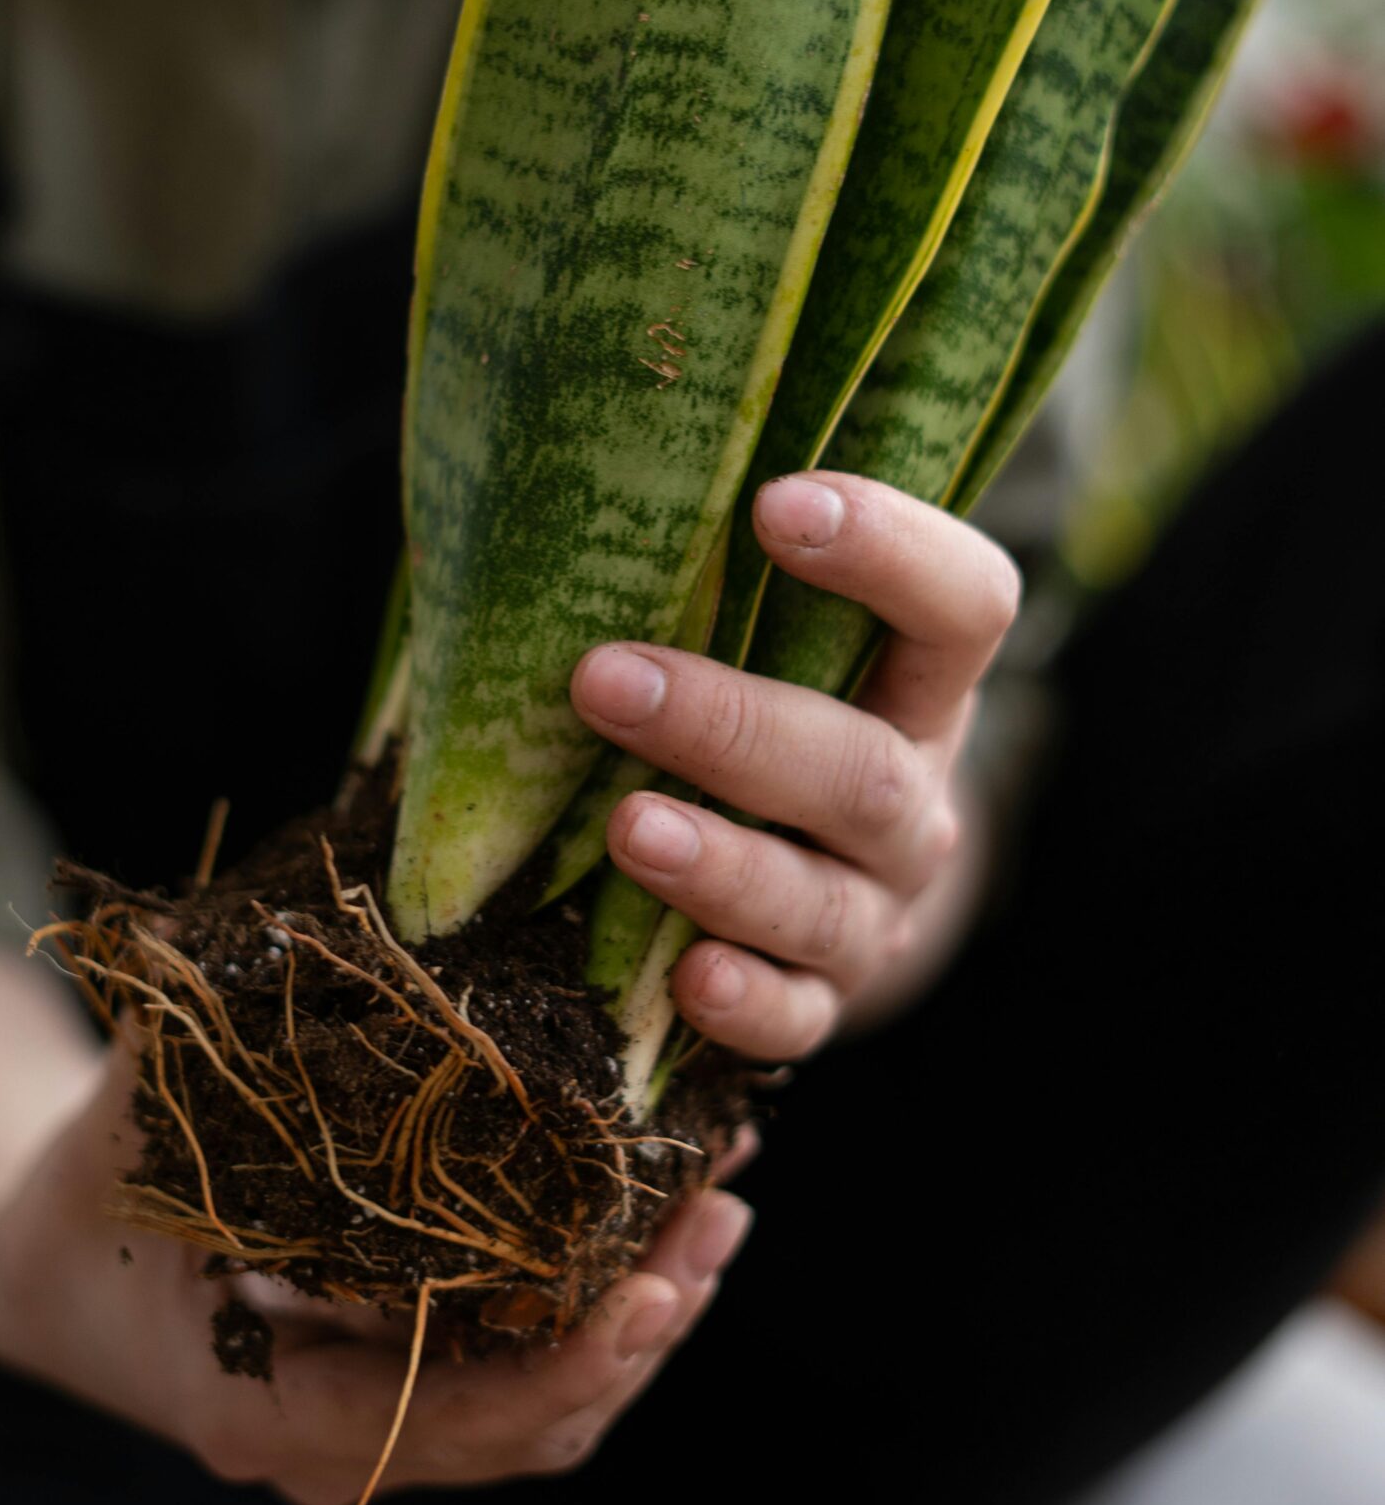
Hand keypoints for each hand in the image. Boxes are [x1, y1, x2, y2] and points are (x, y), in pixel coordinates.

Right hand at [0, 1037, 753, 1504]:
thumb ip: (205, 1047)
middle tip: (720, 1215)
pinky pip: (527, 1372)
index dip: (558, 1367)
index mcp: (260, 1407)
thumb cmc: (81, 1191)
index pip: (442, 1420)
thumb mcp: (128, 1119)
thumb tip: (294, 921)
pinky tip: (663, 1210)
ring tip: (723, 1203)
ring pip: (544, 1414)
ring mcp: (376, 1429)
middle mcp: (332, 1448)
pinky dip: (602, 1303)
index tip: (651, 1290)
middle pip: (526, 1429)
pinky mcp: (408, 1387)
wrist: (45, 1270)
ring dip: (643, 1316)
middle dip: (639, 1329)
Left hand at [571, 471, 1019, 1061]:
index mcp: (921, 686)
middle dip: (731, 725)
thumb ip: (706, 582)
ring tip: (628, 829)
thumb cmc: (767, 716)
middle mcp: (913, 799)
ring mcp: (875, 910)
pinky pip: (796, 1019)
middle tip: (605, 680)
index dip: (892, 550)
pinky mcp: (824, 1002)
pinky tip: (688, 978)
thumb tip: (539, 485)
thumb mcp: (771, 645)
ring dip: (723, 864)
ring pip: (824, 900)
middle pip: (864, 769)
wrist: (829, 884)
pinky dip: (745, 1003)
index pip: (964, 605)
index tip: (775, 504)